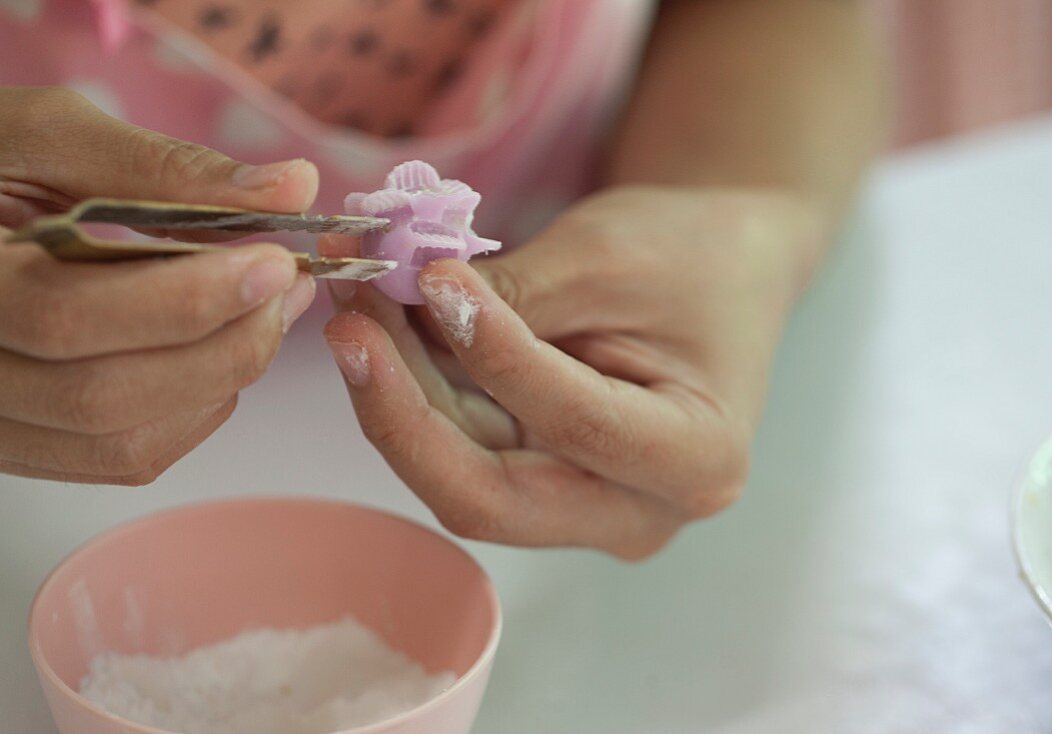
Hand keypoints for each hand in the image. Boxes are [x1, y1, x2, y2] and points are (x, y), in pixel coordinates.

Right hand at [0, 87, 319, 483]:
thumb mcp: (40, 135)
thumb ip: (162, 167)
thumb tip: (292, 189)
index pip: (61, 318)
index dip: (184, 300)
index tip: (272, 263)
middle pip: (100, 397)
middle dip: (222, 346)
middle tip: (284, 286)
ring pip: (118, 444)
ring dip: (218, 382)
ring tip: (264, 311)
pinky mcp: (4, 445)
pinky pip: (117, 459)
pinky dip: (192, 411)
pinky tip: (216, 351)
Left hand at [322, 186, 823, 558]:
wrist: (718, 271)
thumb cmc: (691, 255)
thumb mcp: (611, 257)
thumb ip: (513, 293)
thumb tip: (403, 296)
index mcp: (696, 459)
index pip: (577, 425)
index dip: (495, 357)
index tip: (434, 277)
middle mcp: (635, 510)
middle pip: (491, 495)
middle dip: (407, 411)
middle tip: (349, 326)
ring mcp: (581, 505)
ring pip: (460, 474)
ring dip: (397, 391)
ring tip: (355, 302)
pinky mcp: (538, 479)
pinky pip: (461, 446)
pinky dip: (415, 387)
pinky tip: (377, 325)